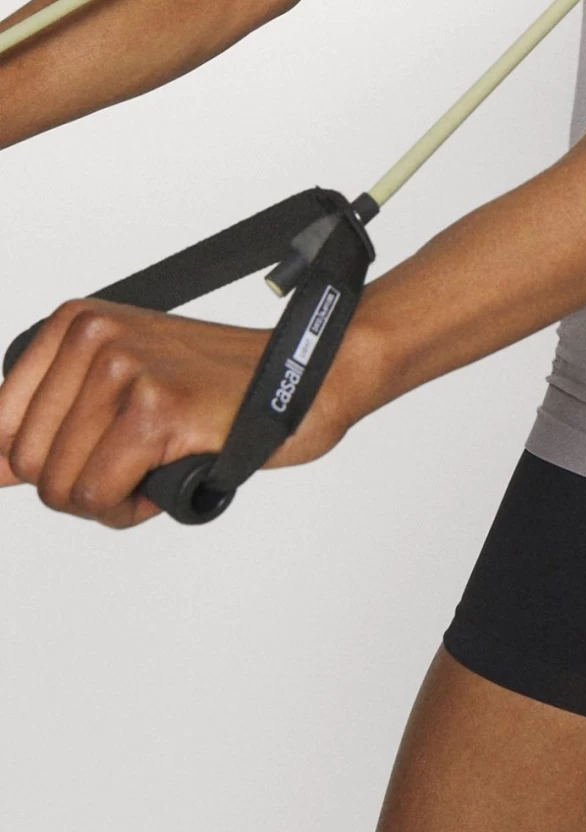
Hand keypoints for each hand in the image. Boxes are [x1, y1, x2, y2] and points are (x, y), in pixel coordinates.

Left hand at [0, 298, 349, 527]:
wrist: (308, 374)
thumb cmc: (217, 387)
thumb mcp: (117, 387)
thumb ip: (46, 426)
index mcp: (75, 323)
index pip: (0, 428)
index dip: (42, 465)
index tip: (93, 456)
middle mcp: (92, 336)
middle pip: (27, 463)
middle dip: (78, 484)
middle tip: (134, 463)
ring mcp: (122, 369)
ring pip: (59, 487)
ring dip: (107, 499)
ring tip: (153, 467)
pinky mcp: (154, 409)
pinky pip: (99, 497)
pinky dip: (130, 508)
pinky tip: (166, 477)